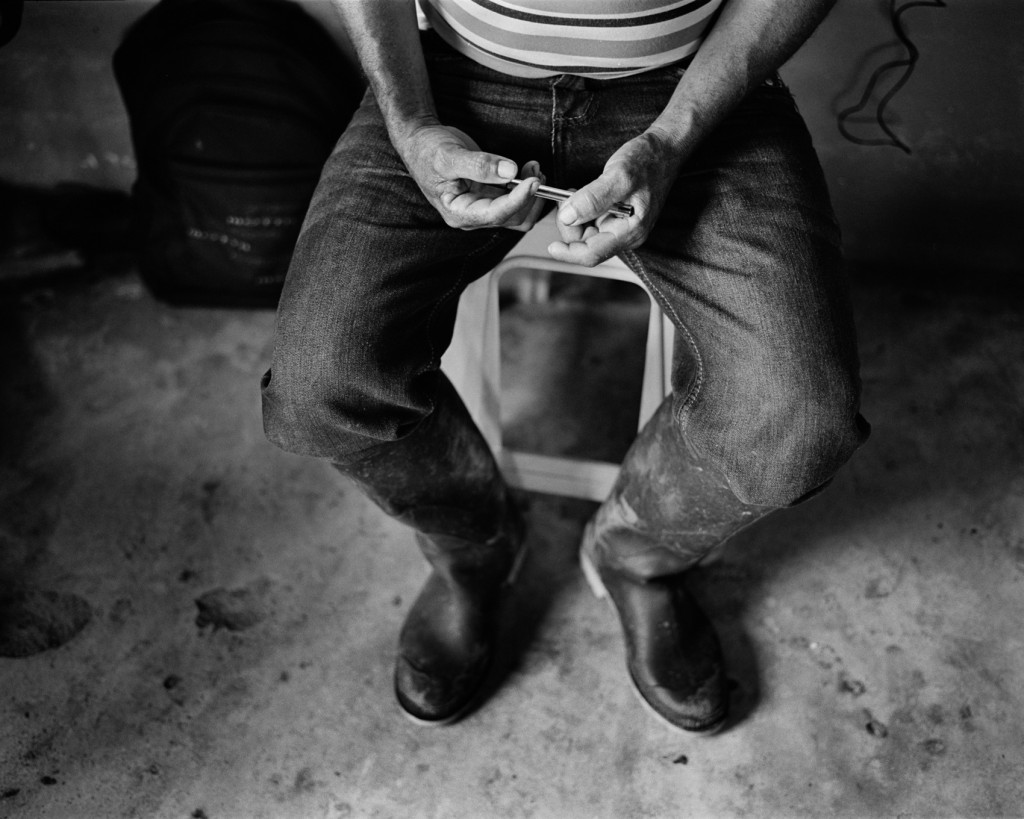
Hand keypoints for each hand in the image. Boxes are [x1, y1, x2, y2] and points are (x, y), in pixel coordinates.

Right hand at [399, 123, 545, 230]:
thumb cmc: (427, 149)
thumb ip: (479, 165)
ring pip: (518, 214)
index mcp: (458, 212)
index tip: (533, 181)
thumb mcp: (449, 155)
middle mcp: (472, 216)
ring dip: (531, 195)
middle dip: (528, 195)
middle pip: (511, 218)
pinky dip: (526, 191)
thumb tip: (510, 171)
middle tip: (535, 168)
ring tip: (534, 168)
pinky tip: (527, 172)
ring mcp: (482, 207)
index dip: (518, 199)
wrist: (420, 142)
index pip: (496, 214)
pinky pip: (515, 203)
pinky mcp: (490, 197)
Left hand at [547, 129, 684, 265]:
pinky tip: (582, 194)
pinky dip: (580, 211)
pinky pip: (591, 222)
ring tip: (575, 193)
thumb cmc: (647, 160)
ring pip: (586, 234)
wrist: (664, 150)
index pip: (593, 254)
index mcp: (629, 232)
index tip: (551, 246)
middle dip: (570, 225)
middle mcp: (625, 235)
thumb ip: (593, 199)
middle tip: (566, 199)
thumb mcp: (619, 176)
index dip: (569, 253)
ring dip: (574, 217)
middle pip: (586, 245)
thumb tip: (568, 217)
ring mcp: (621, 227)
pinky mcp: (616, 218)